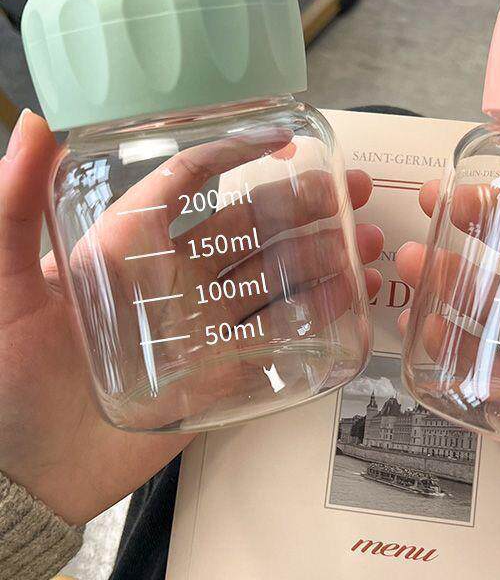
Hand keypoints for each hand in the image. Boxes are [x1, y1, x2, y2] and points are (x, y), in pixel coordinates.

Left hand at [0, 111, 382, 525]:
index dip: (236, 155)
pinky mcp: (224, 369)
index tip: (284, 139)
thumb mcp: (4, 284)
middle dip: (304, 206)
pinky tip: (354, 298)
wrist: (25, 476)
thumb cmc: (5, 374)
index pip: (191, 183)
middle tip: (352, 189)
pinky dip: (320, 316)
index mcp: (131, 246)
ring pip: (274, 278)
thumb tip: (35, 120)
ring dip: (323, 257)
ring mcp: (204, 323)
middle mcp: (176, 276)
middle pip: (250, 227)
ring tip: (366, 243)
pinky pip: (280, 336)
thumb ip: (12, 205)